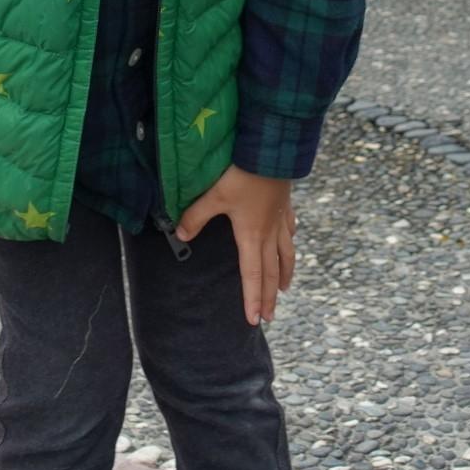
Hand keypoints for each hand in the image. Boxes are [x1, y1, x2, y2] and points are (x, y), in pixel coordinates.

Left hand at [178, 166, 294, 325]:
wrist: (271, 149)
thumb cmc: (243, 173)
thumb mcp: (214, 195)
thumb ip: (196, 217)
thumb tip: (180, 236)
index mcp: (251, 235)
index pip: (252, 275)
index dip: (252, 299)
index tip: (254, 319)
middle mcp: (269, 232)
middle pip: (271, 271)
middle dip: (269, 296)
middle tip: (270, 317)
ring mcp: (280, 219)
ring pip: (285, 254)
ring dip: (284, 274)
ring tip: (285, 288)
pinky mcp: (285, 205)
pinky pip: (289, 231)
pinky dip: (289, 243)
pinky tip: (289, 243)